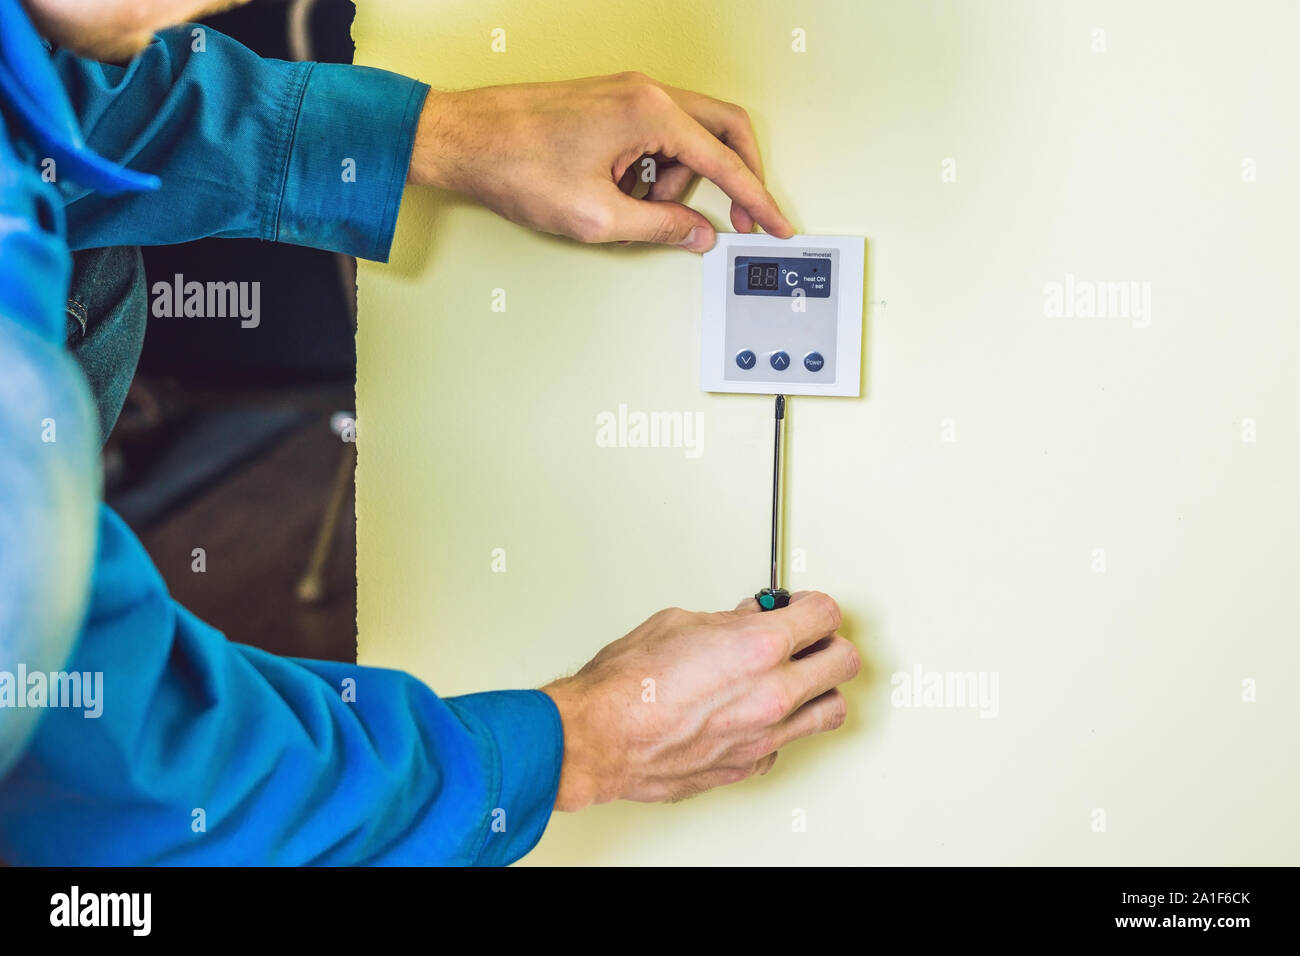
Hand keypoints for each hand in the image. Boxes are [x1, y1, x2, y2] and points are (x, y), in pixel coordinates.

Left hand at [409, 71, 794, 251]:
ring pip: (687, 137)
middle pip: (723, 131)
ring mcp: (627, 93)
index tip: (777, 223)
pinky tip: (619, 190)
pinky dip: (653, 168)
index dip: (758, 201)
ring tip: (634, 207)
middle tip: (740, 217)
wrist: (464, 139)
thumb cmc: (516, 164)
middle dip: (737, 178)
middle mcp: (645, 92)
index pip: (726, 161)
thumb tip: (698, 234)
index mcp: (651, 113)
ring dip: (678, 179)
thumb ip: (660, 226)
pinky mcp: (610, 104)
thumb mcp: (599, 217)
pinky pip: (656, 135)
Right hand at [542, 591, 858, 809]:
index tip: (805, 607)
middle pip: (845, 662)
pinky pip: (789, 742)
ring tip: (797, 678)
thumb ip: (727, 622)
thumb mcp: (680, 624)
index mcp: (761, 647)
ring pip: (831, 710)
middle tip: (809, 639)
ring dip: (819, 689)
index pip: (825, 616)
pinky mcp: (750, 764)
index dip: (815, 606)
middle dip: (829, 644)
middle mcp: (774, 693)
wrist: (602, 738)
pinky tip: (761, 713)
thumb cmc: (628, 684)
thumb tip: (746, 620)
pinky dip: (782, 726)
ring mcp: (767, 734)